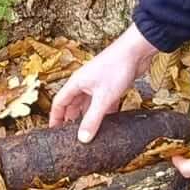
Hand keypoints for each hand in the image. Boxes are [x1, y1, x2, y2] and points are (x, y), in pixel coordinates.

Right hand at [49, 24, 158, 142]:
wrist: (136, 51)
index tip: (54, 131)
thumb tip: (83, 138)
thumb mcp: (103, 98)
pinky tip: (109, 123)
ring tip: (89, 132)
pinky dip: (104, 112)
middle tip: (72, 136)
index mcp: (76, 84)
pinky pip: (103, 102)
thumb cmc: (116, 67)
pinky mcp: (110, 85)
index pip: (59, 103)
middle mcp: (84, 83)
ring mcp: (97, 84)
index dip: (55, 118)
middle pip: (73, 104)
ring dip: (88, 117)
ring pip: (88, 104)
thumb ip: (92, 119)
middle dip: (72, 120)